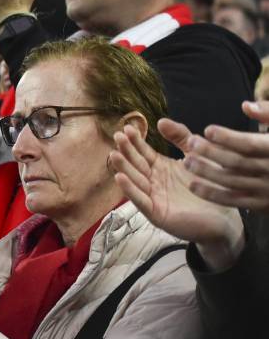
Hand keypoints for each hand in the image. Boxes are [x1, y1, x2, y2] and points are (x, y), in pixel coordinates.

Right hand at [109, 124, 244, 270]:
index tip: (127, 128)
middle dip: (126, 150)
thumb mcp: (195, 155)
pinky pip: (141, 200)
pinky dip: (130, 189)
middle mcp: (153, 182)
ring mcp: (153, 197)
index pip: (143, 152)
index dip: (135, 141)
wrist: (224, 217)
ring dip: (123, 167)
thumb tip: (161, 121)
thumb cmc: (208, 187)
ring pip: (135, 180)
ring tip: (114, 154)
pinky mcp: (156, 213)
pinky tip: (120, 178)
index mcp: (160, 168)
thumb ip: (180, 137)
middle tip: (118, 136)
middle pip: (136, 164)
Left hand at [173, 100, 268, 213]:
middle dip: (211, 152)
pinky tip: (193, 185)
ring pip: (232, 181)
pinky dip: (212, 194)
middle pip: (237, 162)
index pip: (249, 145)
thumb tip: (246, 106)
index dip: (228, 137)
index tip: (208, 130)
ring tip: (186, 162)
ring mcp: (266, 189)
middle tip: (191, 143)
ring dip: (207, 172)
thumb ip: (268, 114)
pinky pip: (233, 200)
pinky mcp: (261, 204)